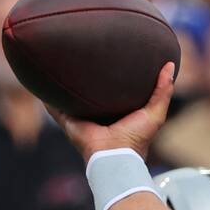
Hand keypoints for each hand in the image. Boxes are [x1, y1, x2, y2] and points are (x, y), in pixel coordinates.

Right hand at [48, 61, 175, 162]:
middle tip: (82, 53)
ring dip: (63, 84)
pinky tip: (39, 82)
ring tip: (57, 63)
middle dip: (85, 76)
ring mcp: (81, 117)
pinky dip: (46, 97)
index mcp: (116, 110)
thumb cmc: (136, 138)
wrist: (115, 155)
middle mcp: (97, 113)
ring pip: (69, 97)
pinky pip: (53, 107)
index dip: (112, 74)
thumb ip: (163, 90)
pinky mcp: (67, 121)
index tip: (111, 54)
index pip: (113, 89)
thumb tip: (170, 65)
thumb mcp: (155, 112)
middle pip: (89, 91)